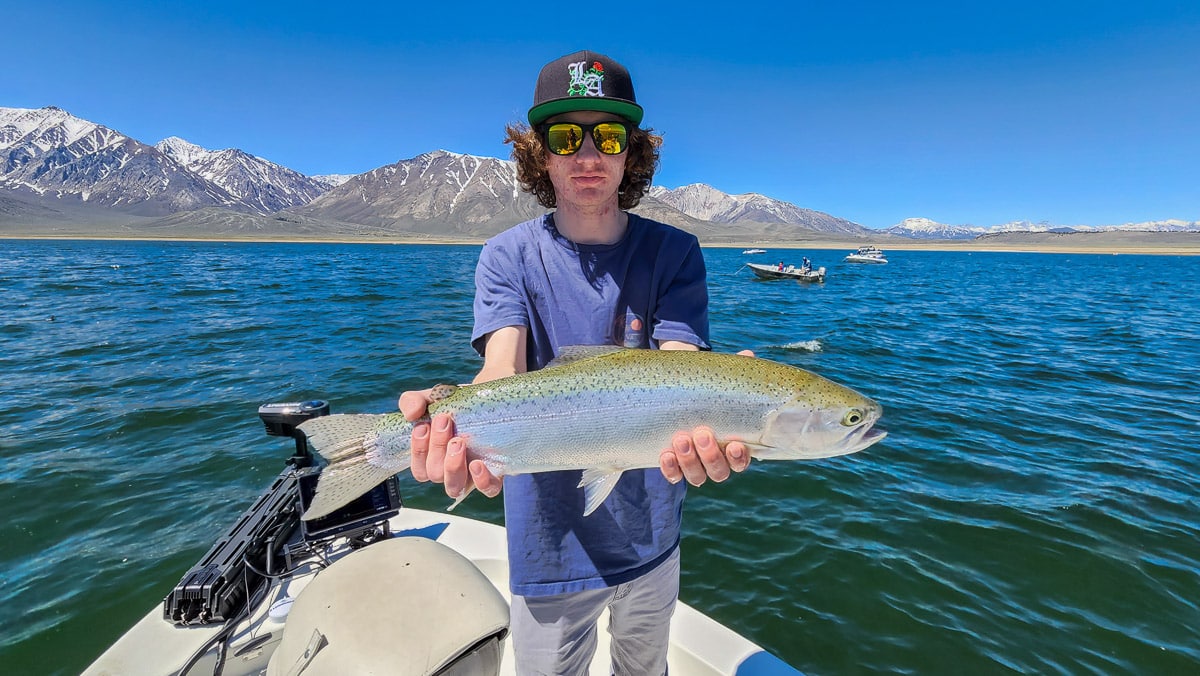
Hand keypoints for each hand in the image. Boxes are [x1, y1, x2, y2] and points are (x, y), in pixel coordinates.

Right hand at [398, 388, 502, 499]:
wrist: (487, 400)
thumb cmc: (454, 405)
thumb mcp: (430, 398)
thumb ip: (413, 402)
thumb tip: (411, 414)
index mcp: (432, 459)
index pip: (419, 469)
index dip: (419, 450)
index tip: (424, 424)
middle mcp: (450, 470)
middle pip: (435, 474)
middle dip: (437, 447)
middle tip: (445, 420)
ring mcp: (471, 474)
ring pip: (455, 486)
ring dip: (453, 465)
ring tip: (459, 442)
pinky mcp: (494, 473)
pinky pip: (488, 489)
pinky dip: (481, 481)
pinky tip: (477, 464)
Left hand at [657, 349, 754, 485]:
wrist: (672, 395)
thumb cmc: (702, 391)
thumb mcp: (715, 381)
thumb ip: (731, 373)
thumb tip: (748, 354)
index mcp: (732, 444)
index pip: (741, 460)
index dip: (740, 457)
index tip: (735, 444)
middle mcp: (715, 460)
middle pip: (719, 472)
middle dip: (711, 455)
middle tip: (702, 433)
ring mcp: (693, 465)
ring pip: (698, 476)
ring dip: (690, 461)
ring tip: (680, 438)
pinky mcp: (673, 466)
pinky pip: (674, 476)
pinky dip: (671, 469)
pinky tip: (666, 454)